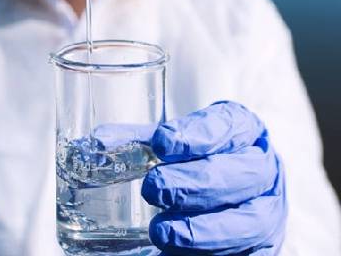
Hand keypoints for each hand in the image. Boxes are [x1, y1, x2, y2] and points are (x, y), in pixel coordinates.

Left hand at [142, 101, 286, 254]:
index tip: (162, 144)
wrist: (234, 188)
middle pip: (240, 174)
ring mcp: (269, 209)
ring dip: (203, 231)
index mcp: (243, 129)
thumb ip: (138, 141)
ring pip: (250, 222)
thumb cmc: (198, 158)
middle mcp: (263, 167)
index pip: (228, 125)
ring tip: (160, 232)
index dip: (197, 135)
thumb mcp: (172, 142)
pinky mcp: (265, 247)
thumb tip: (98, 143)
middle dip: (193, 184)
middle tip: (152, 189)